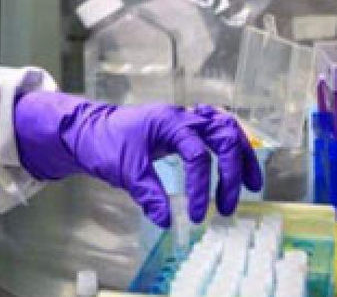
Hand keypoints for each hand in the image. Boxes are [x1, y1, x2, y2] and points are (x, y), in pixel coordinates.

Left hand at [13, 92, 261, 226]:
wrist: (84, 130)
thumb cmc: (102, 144)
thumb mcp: (124, 171)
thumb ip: (148, 193)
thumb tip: (167, 220)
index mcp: (168, 122)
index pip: (197, 155)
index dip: (200, 188)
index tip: (195, 215)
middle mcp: (182, 117)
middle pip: (223, 136)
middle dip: (232, 172)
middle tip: (228, 206)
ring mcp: (183, 120)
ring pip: (226, 130)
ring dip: (240, 157)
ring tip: (252, 185)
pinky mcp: (181, 130)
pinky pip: (215, 133)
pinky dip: (230, 149)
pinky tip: (236, 165)